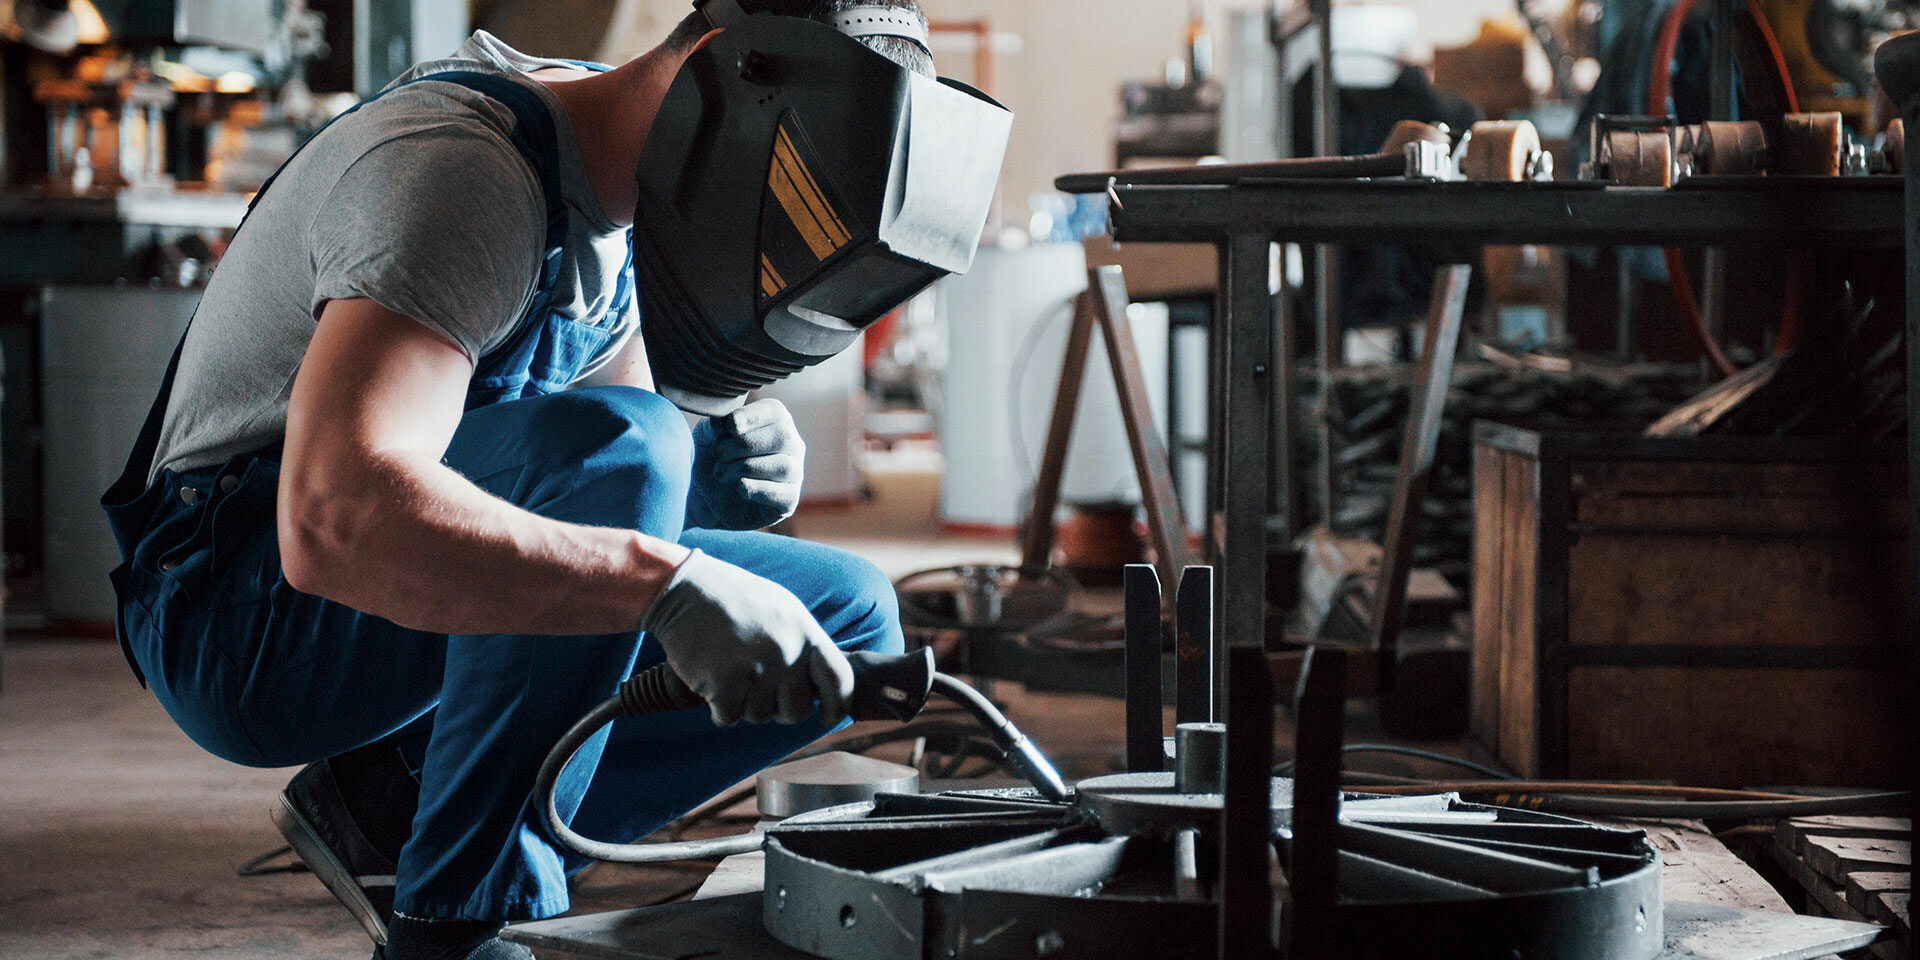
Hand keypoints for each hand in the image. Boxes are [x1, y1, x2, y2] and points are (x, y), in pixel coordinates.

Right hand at [641, 549, 852, 726]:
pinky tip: (711, 678)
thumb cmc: (732, 598)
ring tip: (730, 671)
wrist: (683, 587)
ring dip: (743, 704)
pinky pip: (729, 718)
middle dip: (777, 708)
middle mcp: (786, 652)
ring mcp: (756, 669)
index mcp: (805, 631)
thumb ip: (803, 643)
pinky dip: (719, 707)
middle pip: (797, 711)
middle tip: (756, 688)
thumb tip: (820, 685)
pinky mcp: (724, 684)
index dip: (837, 705)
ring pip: (760, 716)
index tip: (827, 716)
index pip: (839, 679)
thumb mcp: (781, 608)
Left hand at [685, 399, 803, 530]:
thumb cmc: (712, 459)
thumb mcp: (708, 435)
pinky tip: (739, 487)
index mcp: (775, 421)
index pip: (775, 411)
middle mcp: (791, 444)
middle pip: (782, 437)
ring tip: (721, 473)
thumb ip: (719, 424)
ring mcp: (794, 473)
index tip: (730, 426)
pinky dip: (758, 489)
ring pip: (783, 466)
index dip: (752, 417)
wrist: (705, 499)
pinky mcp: (788, 501)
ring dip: (745, 468)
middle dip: (743, 445)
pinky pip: (783, 494)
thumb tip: (732, 422)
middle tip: (718, 453)